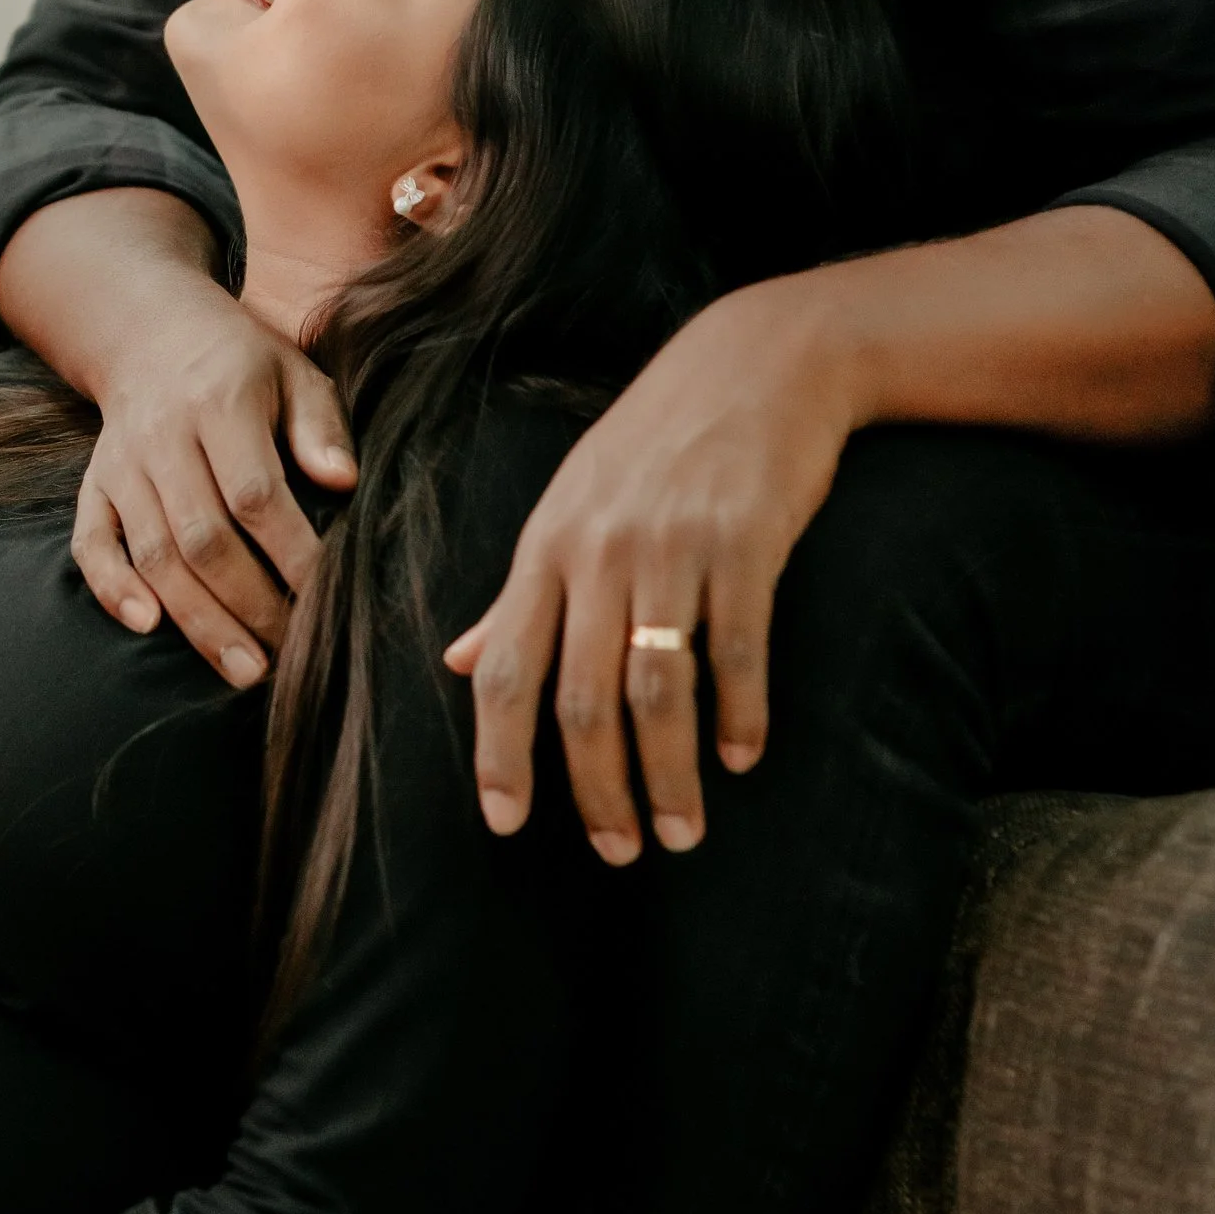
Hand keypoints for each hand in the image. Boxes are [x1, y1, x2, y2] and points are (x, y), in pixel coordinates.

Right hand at [74, 286, 354, 685]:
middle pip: (202, 537)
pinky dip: (112, 587)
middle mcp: (163, 437)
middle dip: (250, 605)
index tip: (327, 600)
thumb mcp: (295, 373)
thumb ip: (320, 427)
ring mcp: (122, 465)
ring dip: (198, 619)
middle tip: (291, 655)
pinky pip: (92, 544)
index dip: (291, 554)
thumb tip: (343, 482)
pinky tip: (148, 626)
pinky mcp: (95, 486)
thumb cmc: (243, 365)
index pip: (255, 494)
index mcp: (220, 403)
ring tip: (244, 669)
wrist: (152, 334)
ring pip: (154, 554)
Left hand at [445, 280, 861, 854]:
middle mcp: (599, 552)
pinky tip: (742, 757)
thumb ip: (518, 596)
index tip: (505, 823)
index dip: (498, 752)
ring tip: (683, 832)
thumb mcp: (570, 508)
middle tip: (620, 851)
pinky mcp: (746, 541)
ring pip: (658, 689)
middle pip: (583, 698)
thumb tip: (456, 662)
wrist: (758, 362)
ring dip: (671, 774)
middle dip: (597, 789)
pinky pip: (740, 649)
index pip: (504, 669)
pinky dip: (740, 714)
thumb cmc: (654, 443)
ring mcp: (674, 547)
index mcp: (546, 549)